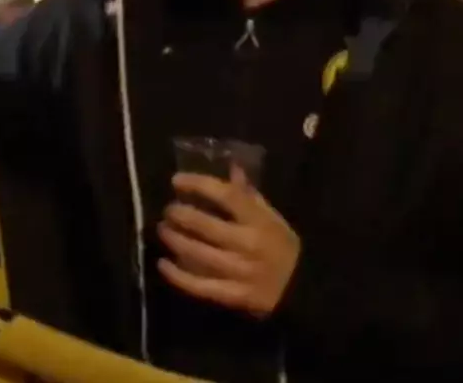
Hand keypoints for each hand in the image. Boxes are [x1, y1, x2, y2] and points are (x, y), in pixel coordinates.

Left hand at [156, 169, 300, 317]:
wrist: (300, 289)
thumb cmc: (281, 247)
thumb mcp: (271, 217)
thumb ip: (249, 195)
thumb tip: (231, 168)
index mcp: (261, 221)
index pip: (226, 196)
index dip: (198, 184)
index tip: (177, 180)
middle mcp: (249, 244)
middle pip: (206, 225)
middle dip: (180, 214)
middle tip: (168, 210)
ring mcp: (241, 271)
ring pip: (198, 254)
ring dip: (175, 240)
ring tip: (163, 230)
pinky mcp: (233, 295)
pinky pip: (199, 286)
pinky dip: (177, 275)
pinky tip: (162, 264)